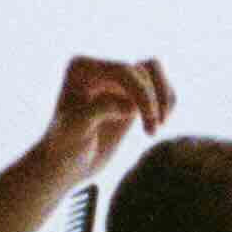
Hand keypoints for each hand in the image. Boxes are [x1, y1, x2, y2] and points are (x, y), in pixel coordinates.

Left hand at [33, 53, 174, 181]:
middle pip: (143, 69)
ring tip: (160, 125)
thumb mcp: (75, 129)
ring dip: (164, 96)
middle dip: (153, 99)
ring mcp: (116, 80)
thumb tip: (129, 106)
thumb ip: (98, 111)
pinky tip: (160, 123)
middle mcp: (100, 68)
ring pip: (154, 70)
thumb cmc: (64, 146)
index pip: (123, 70)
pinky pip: (158, 85)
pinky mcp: (130, 95)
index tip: (149, 122)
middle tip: (153, 131)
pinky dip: (167, 100)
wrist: (65, 164)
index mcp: (83, 68)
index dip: (142, 93)